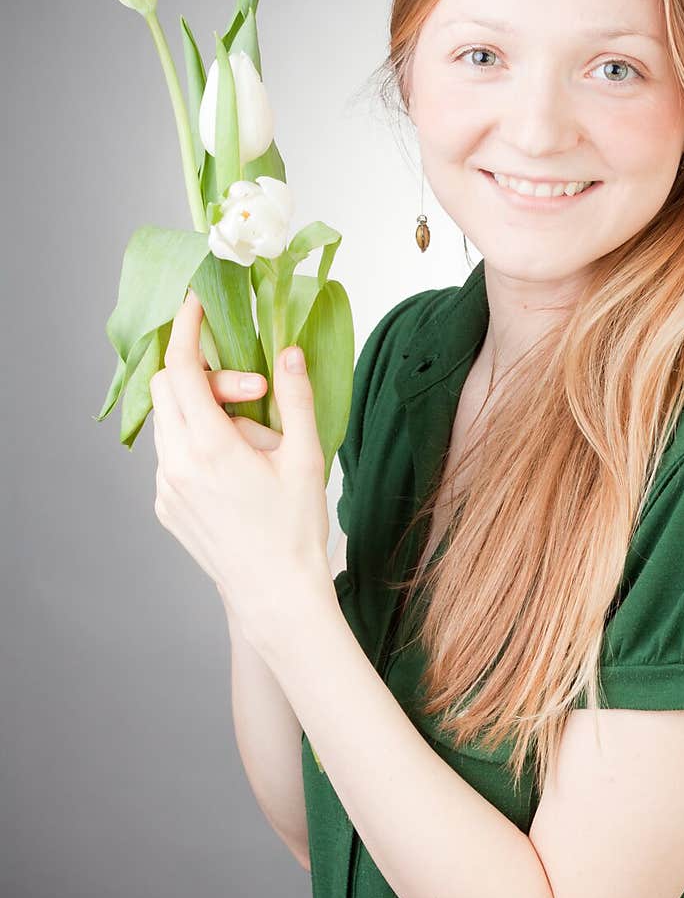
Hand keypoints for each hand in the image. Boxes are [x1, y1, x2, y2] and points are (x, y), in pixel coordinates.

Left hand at [150, 290, 331, 641]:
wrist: (273, 594)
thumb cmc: (295, 530)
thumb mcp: (305, 458)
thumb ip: (296, 398)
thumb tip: (288, 351)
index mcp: (211, 447)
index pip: (184, 367)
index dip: (187, 328)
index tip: (196, 303)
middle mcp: (178, 464)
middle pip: (169, 386)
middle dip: (207, 373)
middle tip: (256, 393)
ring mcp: (166, 487)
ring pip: (169, 421)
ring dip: (202, 410)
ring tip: (251, 442)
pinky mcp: (165, 505)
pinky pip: (172, 454)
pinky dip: (196, 441)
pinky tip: (234, 468)